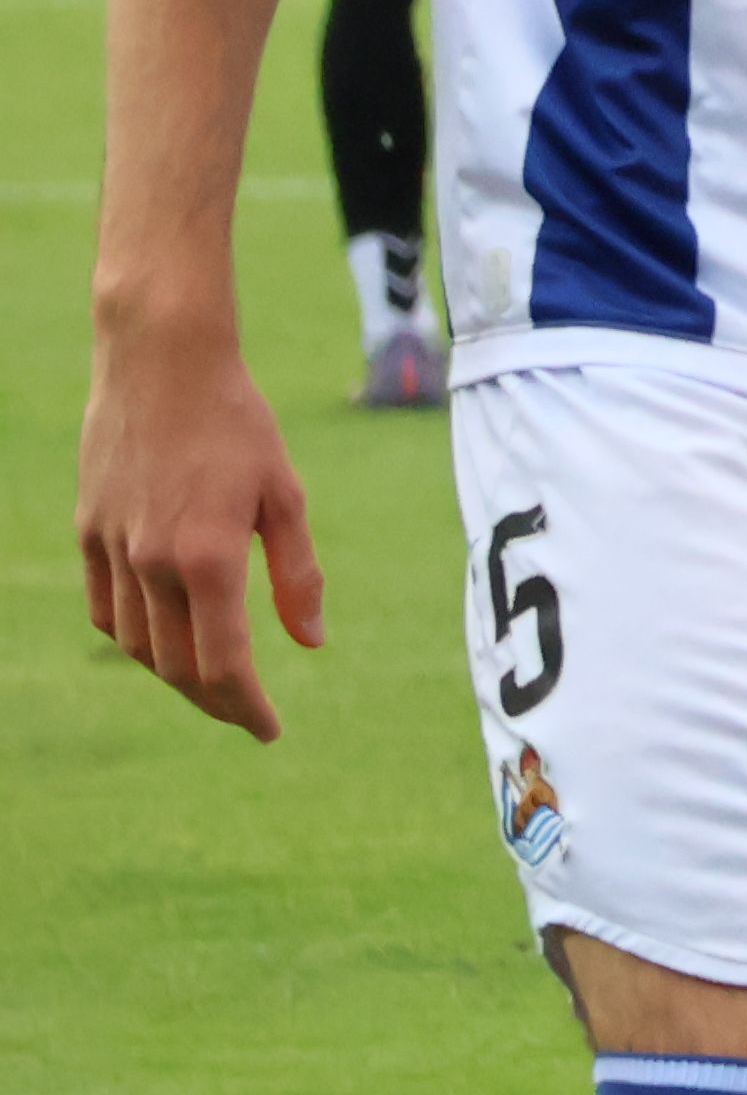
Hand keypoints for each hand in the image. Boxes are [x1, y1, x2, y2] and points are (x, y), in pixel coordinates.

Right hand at [72, 313, 320, 738]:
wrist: (162, 364)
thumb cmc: (239, 423)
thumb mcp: (285, 495)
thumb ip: (297, 574)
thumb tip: (311, 642)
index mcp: (209, 557)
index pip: (223, 664)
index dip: (246, 707)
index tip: (269, 730)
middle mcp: (152, 563)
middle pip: (176, 666)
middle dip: (215, 701)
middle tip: (246, 715)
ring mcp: (112, 549)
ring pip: (137, 644)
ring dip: (173, 674)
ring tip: (212, 682)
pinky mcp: (88, 533)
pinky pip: (106, 608)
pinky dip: (134, 637)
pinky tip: (161, 639)